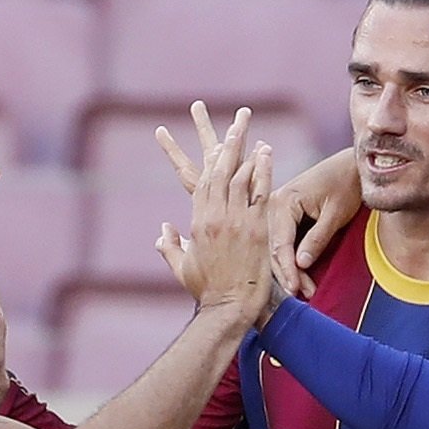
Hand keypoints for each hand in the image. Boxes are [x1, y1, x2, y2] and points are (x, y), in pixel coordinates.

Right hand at [155, 110, 274, 324]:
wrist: (229, 308)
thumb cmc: (207, 291)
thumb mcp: (181, 267)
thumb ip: (168, 247)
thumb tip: (161, 232)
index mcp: (197, 223)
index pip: (203, 182)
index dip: (211, 160)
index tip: (218, 142)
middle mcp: (215, 217)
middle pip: (220, 170)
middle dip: (228, 142)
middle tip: (237, 120)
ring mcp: (236, 221)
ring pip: (240, 176)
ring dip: (245, 148)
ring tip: (250, 127)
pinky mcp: (255, 229)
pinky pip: (260, 192)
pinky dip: (263, 170)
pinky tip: (266, 152)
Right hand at [268, 148, 358, 297]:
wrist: (351, 166)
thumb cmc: (346, 184)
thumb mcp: (335, 213)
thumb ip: (317, 239)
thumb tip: (300, 264)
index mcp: (283, 201)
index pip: (280, 243)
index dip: (288, 269)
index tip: (296, 289)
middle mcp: (273, 205)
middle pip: (274, 249)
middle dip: (288, 273)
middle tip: (302, 295)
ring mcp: (276, 211)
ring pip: (277, 249)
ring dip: (289, 270)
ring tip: (305, 290)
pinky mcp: (283, 217)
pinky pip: (282, 243)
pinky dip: (291, 260)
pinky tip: (301, 276)